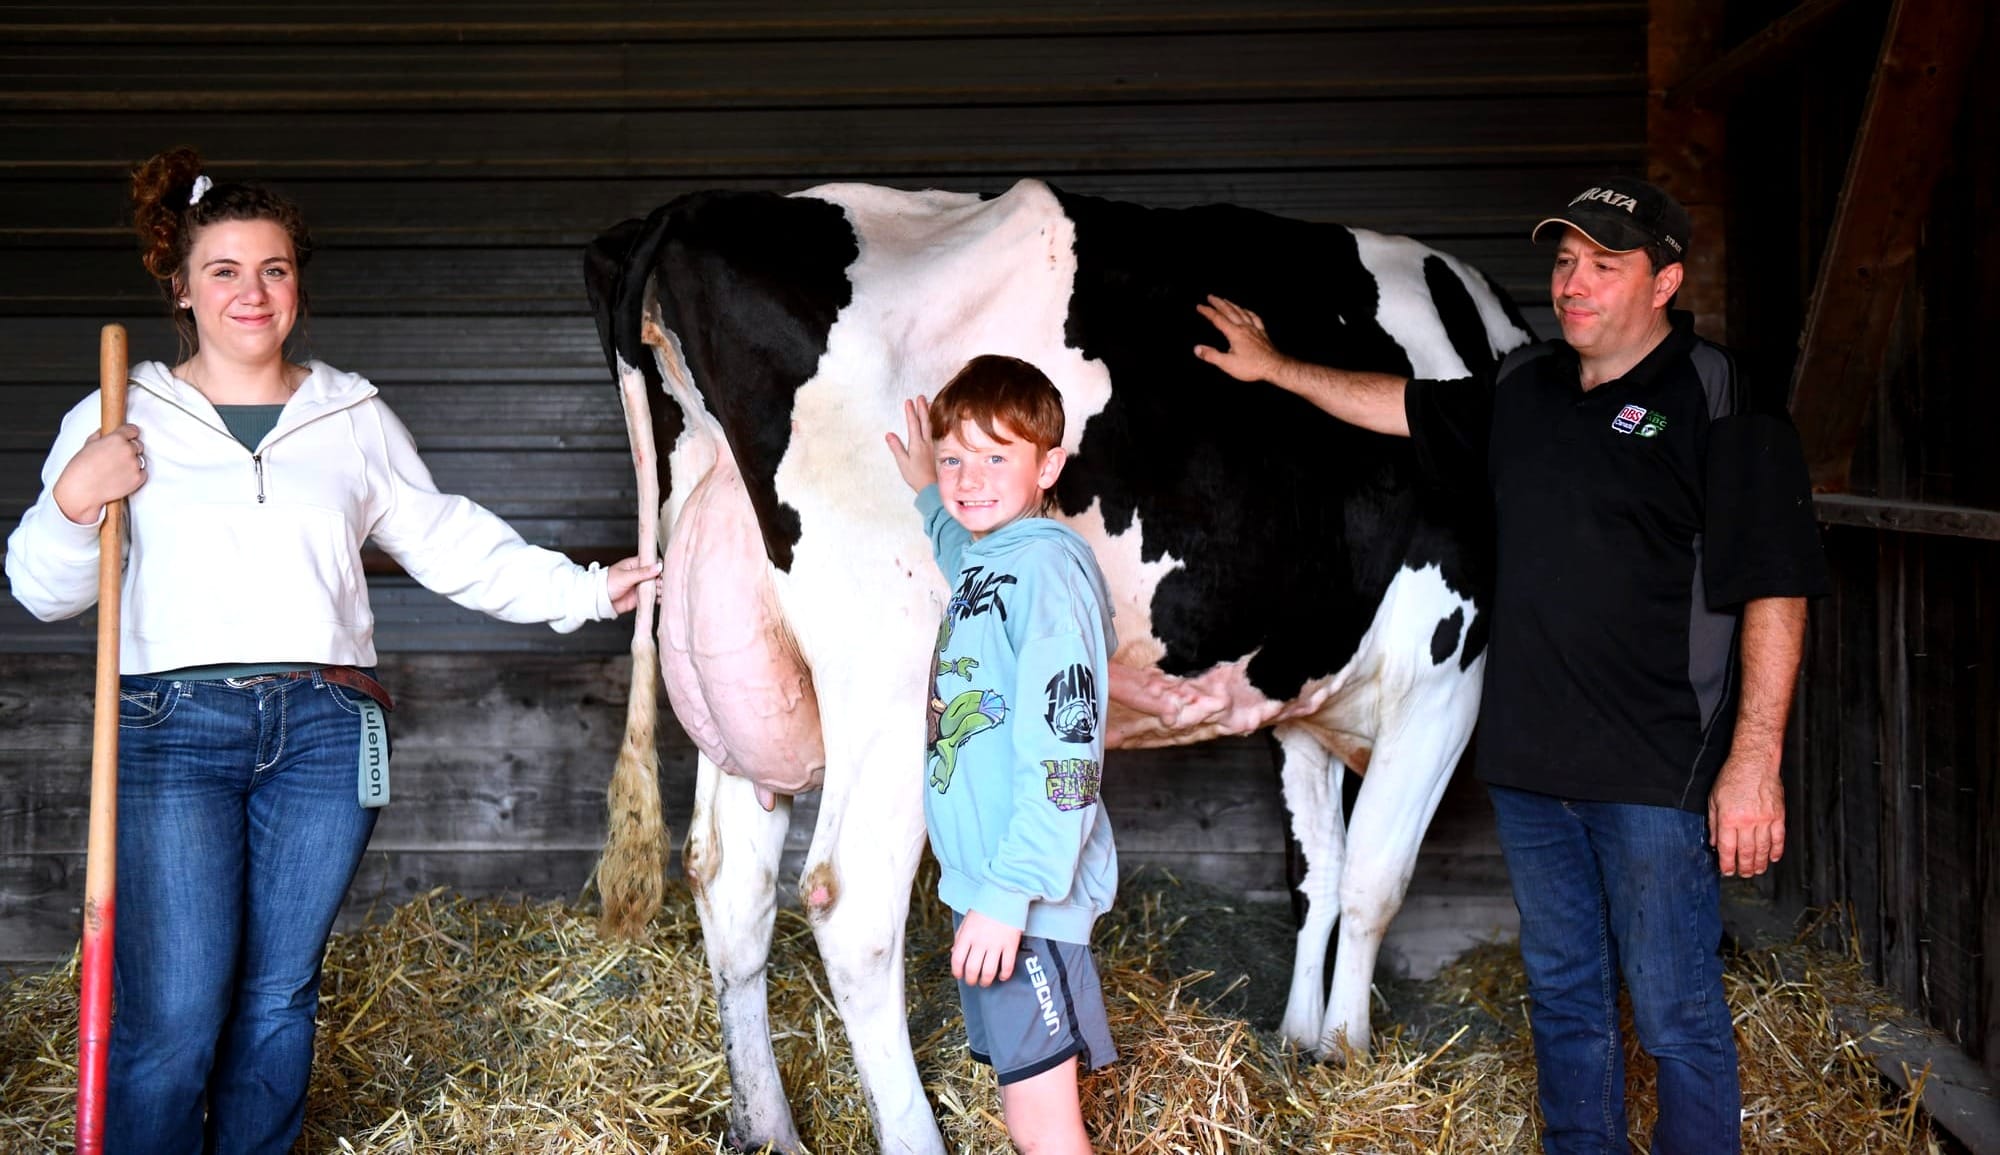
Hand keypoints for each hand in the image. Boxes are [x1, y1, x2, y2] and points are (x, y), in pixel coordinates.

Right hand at [52, 424, 146, 523]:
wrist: (81, 490)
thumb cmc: (80, 468)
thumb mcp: (88, 444)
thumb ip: (101, 435)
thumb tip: (106, 431)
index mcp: (117, 438)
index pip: (133, 430)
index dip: (129, 434)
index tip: (128, 437)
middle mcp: (128, 450)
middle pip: (138, 445)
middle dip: (130, 449)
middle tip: (117, 457)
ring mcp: (134, 465)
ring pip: (140, 459)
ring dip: (132, 462)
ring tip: (116, 469)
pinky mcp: (138, 479)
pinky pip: (143, 473)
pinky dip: (135, 475)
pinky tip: (121, 477)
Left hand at [603, 556, 663, 614]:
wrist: (598, 600)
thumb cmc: (606, 584)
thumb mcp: (626, 576)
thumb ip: (643, 572)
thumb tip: (658, 566)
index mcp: (636, 565)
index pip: (652, 562)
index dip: (659, 567)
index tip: (662, 573)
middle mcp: (640, 575)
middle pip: (656, 575)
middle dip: (661, 580)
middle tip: (660, 584)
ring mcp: (640, 586)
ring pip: (656, 587)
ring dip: (661, 589)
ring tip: (660, 592)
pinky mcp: (640, 598)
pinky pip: (652, 597)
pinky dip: (657, 599)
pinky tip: (660, 599)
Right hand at [883, 395, 936, 492]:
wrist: (930, 487)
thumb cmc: (915, 476)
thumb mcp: (903, 462)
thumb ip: (896, 448)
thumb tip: (889, 434)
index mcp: (917, 445)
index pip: (913, 425)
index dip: (910, 412)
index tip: (908, 401)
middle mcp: (925, 443)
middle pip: (924, 422)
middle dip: (922, 408)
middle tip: (920, 396)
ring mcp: (931, 446)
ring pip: (930, 426)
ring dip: (929, 414)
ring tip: (929, 403)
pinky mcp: (933, 450)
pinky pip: (933, 432)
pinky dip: (932, 423)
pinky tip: (932, 422)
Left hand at [951, 909, 1020, 987]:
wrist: (1005, 895)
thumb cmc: (985, 908)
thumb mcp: (967, 921)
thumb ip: (960, 938)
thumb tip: (954, 954)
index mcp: (967, 935)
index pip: (958, 960)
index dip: (957, 972)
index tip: (960, 976)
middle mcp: (980, 941)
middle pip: (972, 969)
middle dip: (971, 980)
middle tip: (973, 981)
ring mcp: (996, 944)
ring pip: (989, 971)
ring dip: (986, 981)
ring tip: (985, 982)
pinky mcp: (1010, 945)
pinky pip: (1007, 966)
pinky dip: (1004, 975)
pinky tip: (1002, 976)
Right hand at [1193, 295, 1286, 383]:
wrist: (1274, 366)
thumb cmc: (1252, 367)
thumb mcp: (1228, 364)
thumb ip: (1211, 356)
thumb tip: (1196, 348)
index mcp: (1234, 333)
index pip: (1218, 319)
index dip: (1207, 311)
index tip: (1199, 306)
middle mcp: (1244, 327)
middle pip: (1229, 311)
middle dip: (1219, 303)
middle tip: (1211, 296)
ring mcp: (1254, 329)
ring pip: (1241, 312)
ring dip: (1232, 304)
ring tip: (1225, 300)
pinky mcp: (1262, 333)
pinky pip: (1255, 318)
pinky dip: (1248, 312)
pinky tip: (1246, 310)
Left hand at [1708, 755, 1784, 877]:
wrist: (1755, 763)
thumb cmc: (1732, 777)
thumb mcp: (1714, 799)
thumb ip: (1714, 824)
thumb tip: (1715, 843)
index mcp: (1729, 819)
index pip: (1728, 849)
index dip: (1727, 864)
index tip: (1727, 871)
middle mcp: (1747, 822)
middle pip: (1746, 852)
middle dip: (1744, 867)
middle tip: (1744, 874)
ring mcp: (1765, 820)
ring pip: (1763, 849)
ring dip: (1760, 863)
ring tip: (1757, 870)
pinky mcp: (1778, 816)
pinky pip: (1779, 839)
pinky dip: (1776, 851)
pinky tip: (1773, 858)